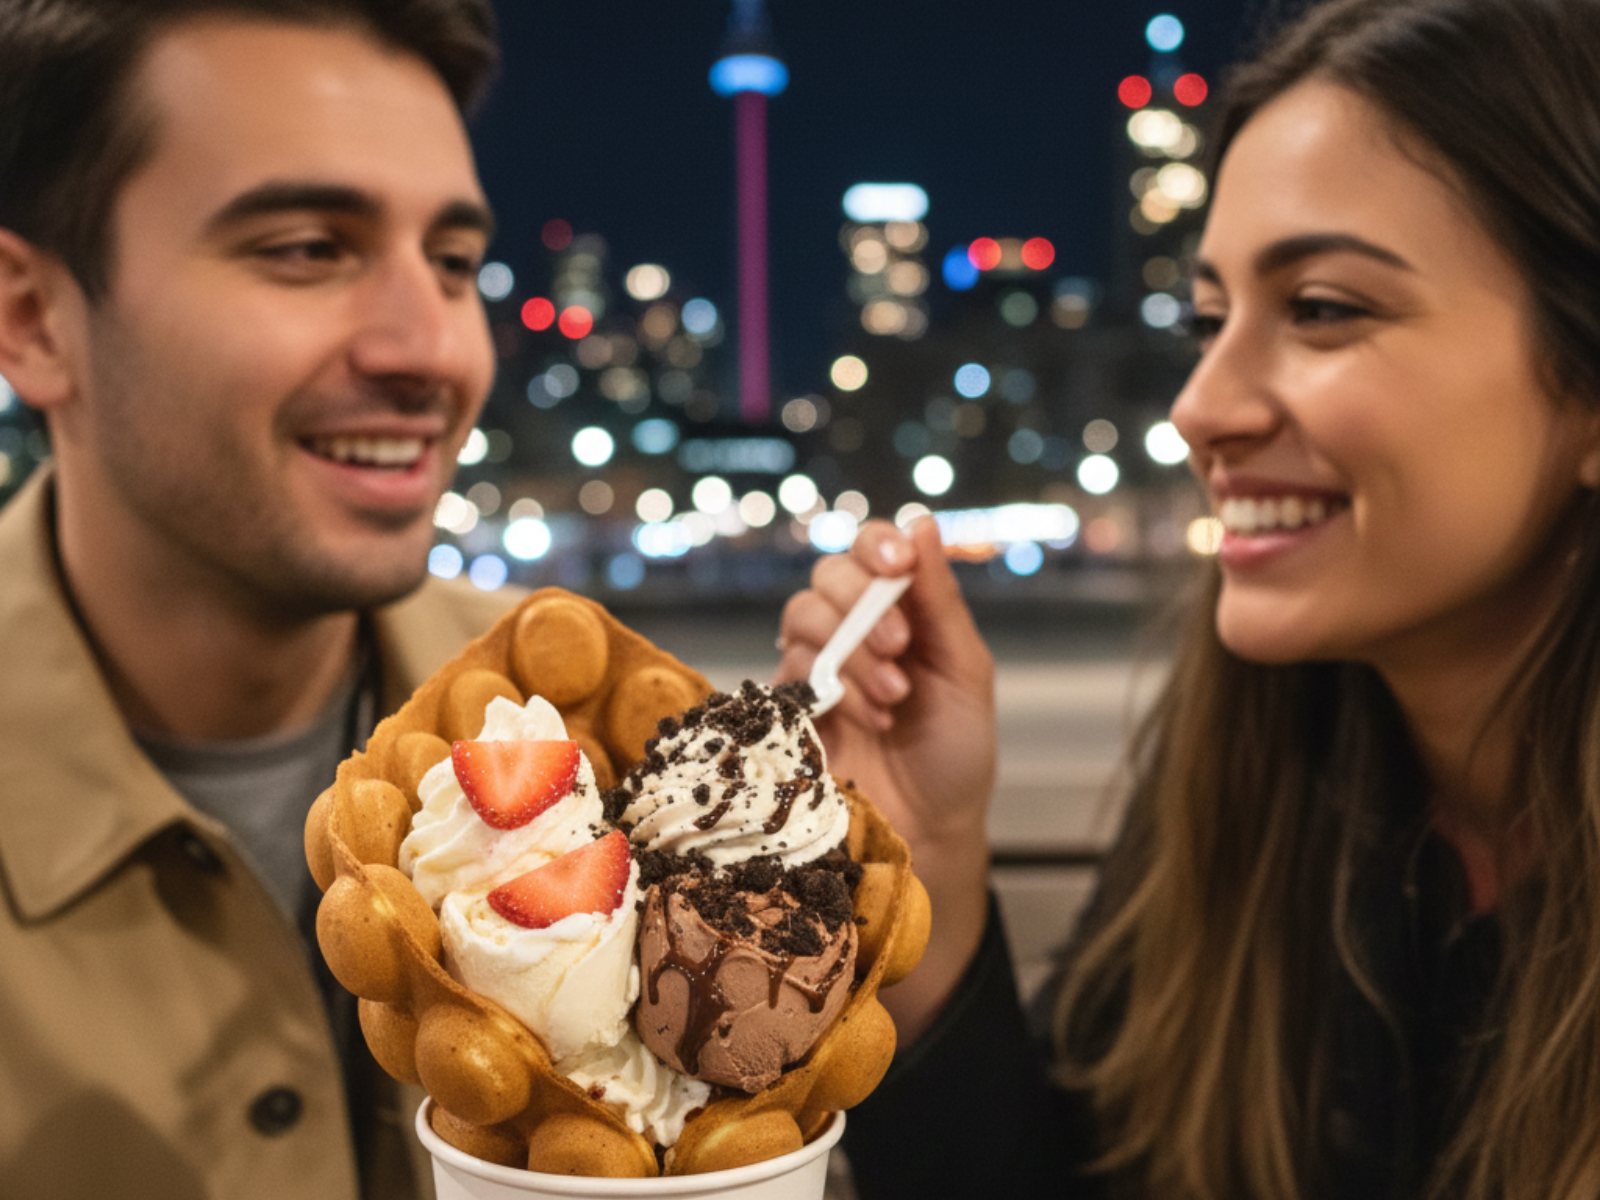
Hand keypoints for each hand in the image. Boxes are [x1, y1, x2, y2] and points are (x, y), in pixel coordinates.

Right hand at [777, 517, 995, 1040]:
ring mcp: (817, 666)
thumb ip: (939, 600)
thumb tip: (922, 522)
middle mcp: (854, 628)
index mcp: (900, 610)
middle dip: (863, 603)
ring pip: (802, 616)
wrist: (932, 827)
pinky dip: (836, 688)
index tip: (896, 562)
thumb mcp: (965, 670)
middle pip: (827, 574)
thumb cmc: (956, 749)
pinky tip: (871, 719)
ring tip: (893, 697)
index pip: (872, 550)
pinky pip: (790, 670)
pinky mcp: (789, 706)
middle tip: (899, 647)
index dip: (876, 544)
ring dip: (852, 650)